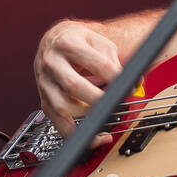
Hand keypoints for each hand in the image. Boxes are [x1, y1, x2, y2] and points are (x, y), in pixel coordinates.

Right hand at [34, 20, 122, 143]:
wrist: (54, 40)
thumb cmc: (79, 41)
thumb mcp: (99, 41)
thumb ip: (114, 60)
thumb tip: (133, 82)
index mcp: (67, 43)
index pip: (96, 63)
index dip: (116, 77)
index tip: (129, 85)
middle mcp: (52, 62)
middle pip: (73, 85)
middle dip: (99, 98)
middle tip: (116, 102)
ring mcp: (45, 82)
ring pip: (61, 106)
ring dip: (86, 115)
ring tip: (104, 114)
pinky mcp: (44, 99)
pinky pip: (56, 122)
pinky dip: (75, 133)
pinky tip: (94, 135)